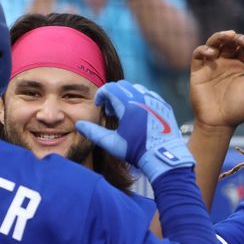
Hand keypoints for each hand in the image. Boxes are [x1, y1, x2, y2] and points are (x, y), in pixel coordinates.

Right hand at [77, 80, 194, 181]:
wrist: (163, 157)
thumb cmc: (136, 150)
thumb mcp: (111, 143)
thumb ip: (93, 132)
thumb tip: (79, 125)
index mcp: (128, 104)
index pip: (109, 88)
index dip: (100, 95)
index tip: (99, 106)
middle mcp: (142, 98)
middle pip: (122, 85)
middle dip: (112, 94)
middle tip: (111, 111)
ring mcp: (155, 100)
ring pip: (136, 88)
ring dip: (126, 96)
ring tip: (124, 114)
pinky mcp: (164, 105)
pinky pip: (149, 95)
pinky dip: (140, 100)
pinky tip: (138, 116)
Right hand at [190, 31, 243, 130]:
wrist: (218, 124)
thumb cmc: (237, 111)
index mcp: (239, 66)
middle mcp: (225, 62)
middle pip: (230, 42)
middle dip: (237, 37)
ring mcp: (211, 65)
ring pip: (214, 43)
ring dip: (220, 36)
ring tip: (229, 36)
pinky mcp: (198, 71)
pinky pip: (198, 54)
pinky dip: (204, 49)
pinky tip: (212, 53)